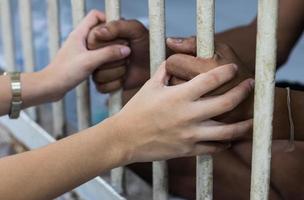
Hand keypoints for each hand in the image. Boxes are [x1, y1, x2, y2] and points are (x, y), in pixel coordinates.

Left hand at [42, 10, 130, 99]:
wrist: (50, 88)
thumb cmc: (64, 73)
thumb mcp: (89, 62)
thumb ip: (108, 54)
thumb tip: (126, 49)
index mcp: (79, 34)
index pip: (95, 15)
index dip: (108, 20)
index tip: (118, 32)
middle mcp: (79, 40)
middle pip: (99, 30)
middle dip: (111, 37)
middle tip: (121, 46)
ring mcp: (80, 51)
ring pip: (99, 44)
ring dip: (108, 49)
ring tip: (116, 57)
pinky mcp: (81, 61)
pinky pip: (96, 55)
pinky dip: (103, 59)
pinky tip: (108, 67)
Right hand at [87, 19, 149, 92]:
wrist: (157, 68)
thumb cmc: (148, 47)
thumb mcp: (136, 31)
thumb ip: (118, 26)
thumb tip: (99, 32)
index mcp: (102, 36)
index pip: (93, 40)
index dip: (110, 44)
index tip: (127, 43)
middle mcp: (97, 53)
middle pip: (93, 58)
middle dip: (115, 57)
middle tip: (129, 54)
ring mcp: (99, 69)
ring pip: (97, 74)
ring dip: (118, 71)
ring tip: (128, 65)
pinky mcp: (104, 85)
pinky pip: (102, 87)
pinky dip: (116, 83)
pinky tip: (125, 78)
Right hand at [112, 62, 253, 162]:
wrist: (125, 138)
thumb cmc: (136, 111)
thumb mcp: (149, 87)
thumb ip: (164, 71)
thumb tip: (173, 59)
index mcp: (179, 96)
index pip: (210, 79)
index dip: (226, 71)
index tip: (233, 68)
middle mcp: (188, 114)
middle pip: (226, 102)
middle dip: (243, 92)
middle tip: (250, 86)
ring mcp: (190, 134)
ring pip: (227, 131)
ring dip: (243, 125)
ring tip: (252, 119)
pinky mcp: (188, 149)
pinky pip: (214, 148)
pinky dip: (225, 143)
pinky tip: (229, 139)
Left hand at [166, 37, 253, 121]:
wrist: (255, 107)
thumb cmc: (237, 73)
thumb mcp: (222, 51)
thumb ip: (195, 44)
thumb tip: (170, 41)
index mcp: (205, 70)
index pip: (173, 62)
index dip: (177, 60)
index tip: (185, 62)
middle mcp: (199, 95)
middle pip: (171, 80)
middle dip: (177, 76)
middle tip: (187, 77)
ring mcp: (197, 116)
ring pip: (173, 99)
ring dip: (178, 93)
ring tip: (190, 91)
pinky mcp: (197, 132)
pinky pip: (178, 112)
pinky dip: (182, 109)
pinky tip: (192, 106)